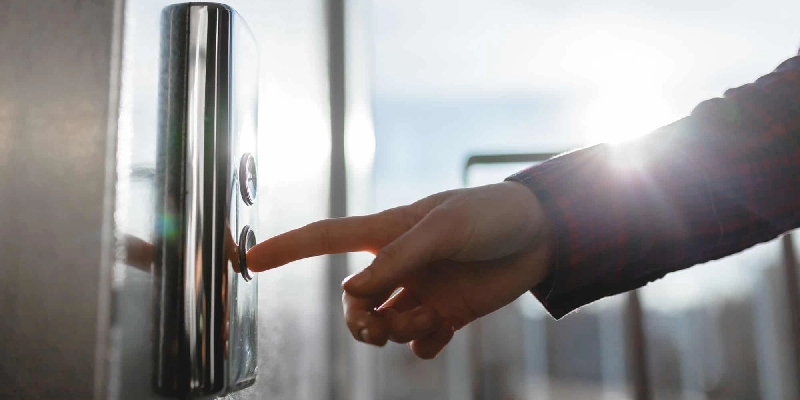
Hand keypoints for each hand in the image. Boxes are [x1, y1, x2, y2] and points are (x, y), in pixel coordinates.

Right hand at [246, 181, 553, 358]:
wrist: (545, 235)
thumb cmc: (492, 215)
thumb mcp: (444, 227)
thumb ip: (398, 259)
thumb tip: (352, 294)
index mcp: (389, 231)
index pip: (326, 239)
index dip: (286, 248)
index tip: (248, 259)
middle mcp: (398, 265)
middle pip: (353, 302)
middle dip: (359, 320)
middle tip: (377, 326)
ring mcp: (421, 290)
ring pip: (383, 326)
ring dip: (395, 331)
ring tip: (429, 319)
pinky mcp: (447, 313)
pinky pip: (418, 343)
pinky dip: (423, 345)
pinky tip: (442, 330)